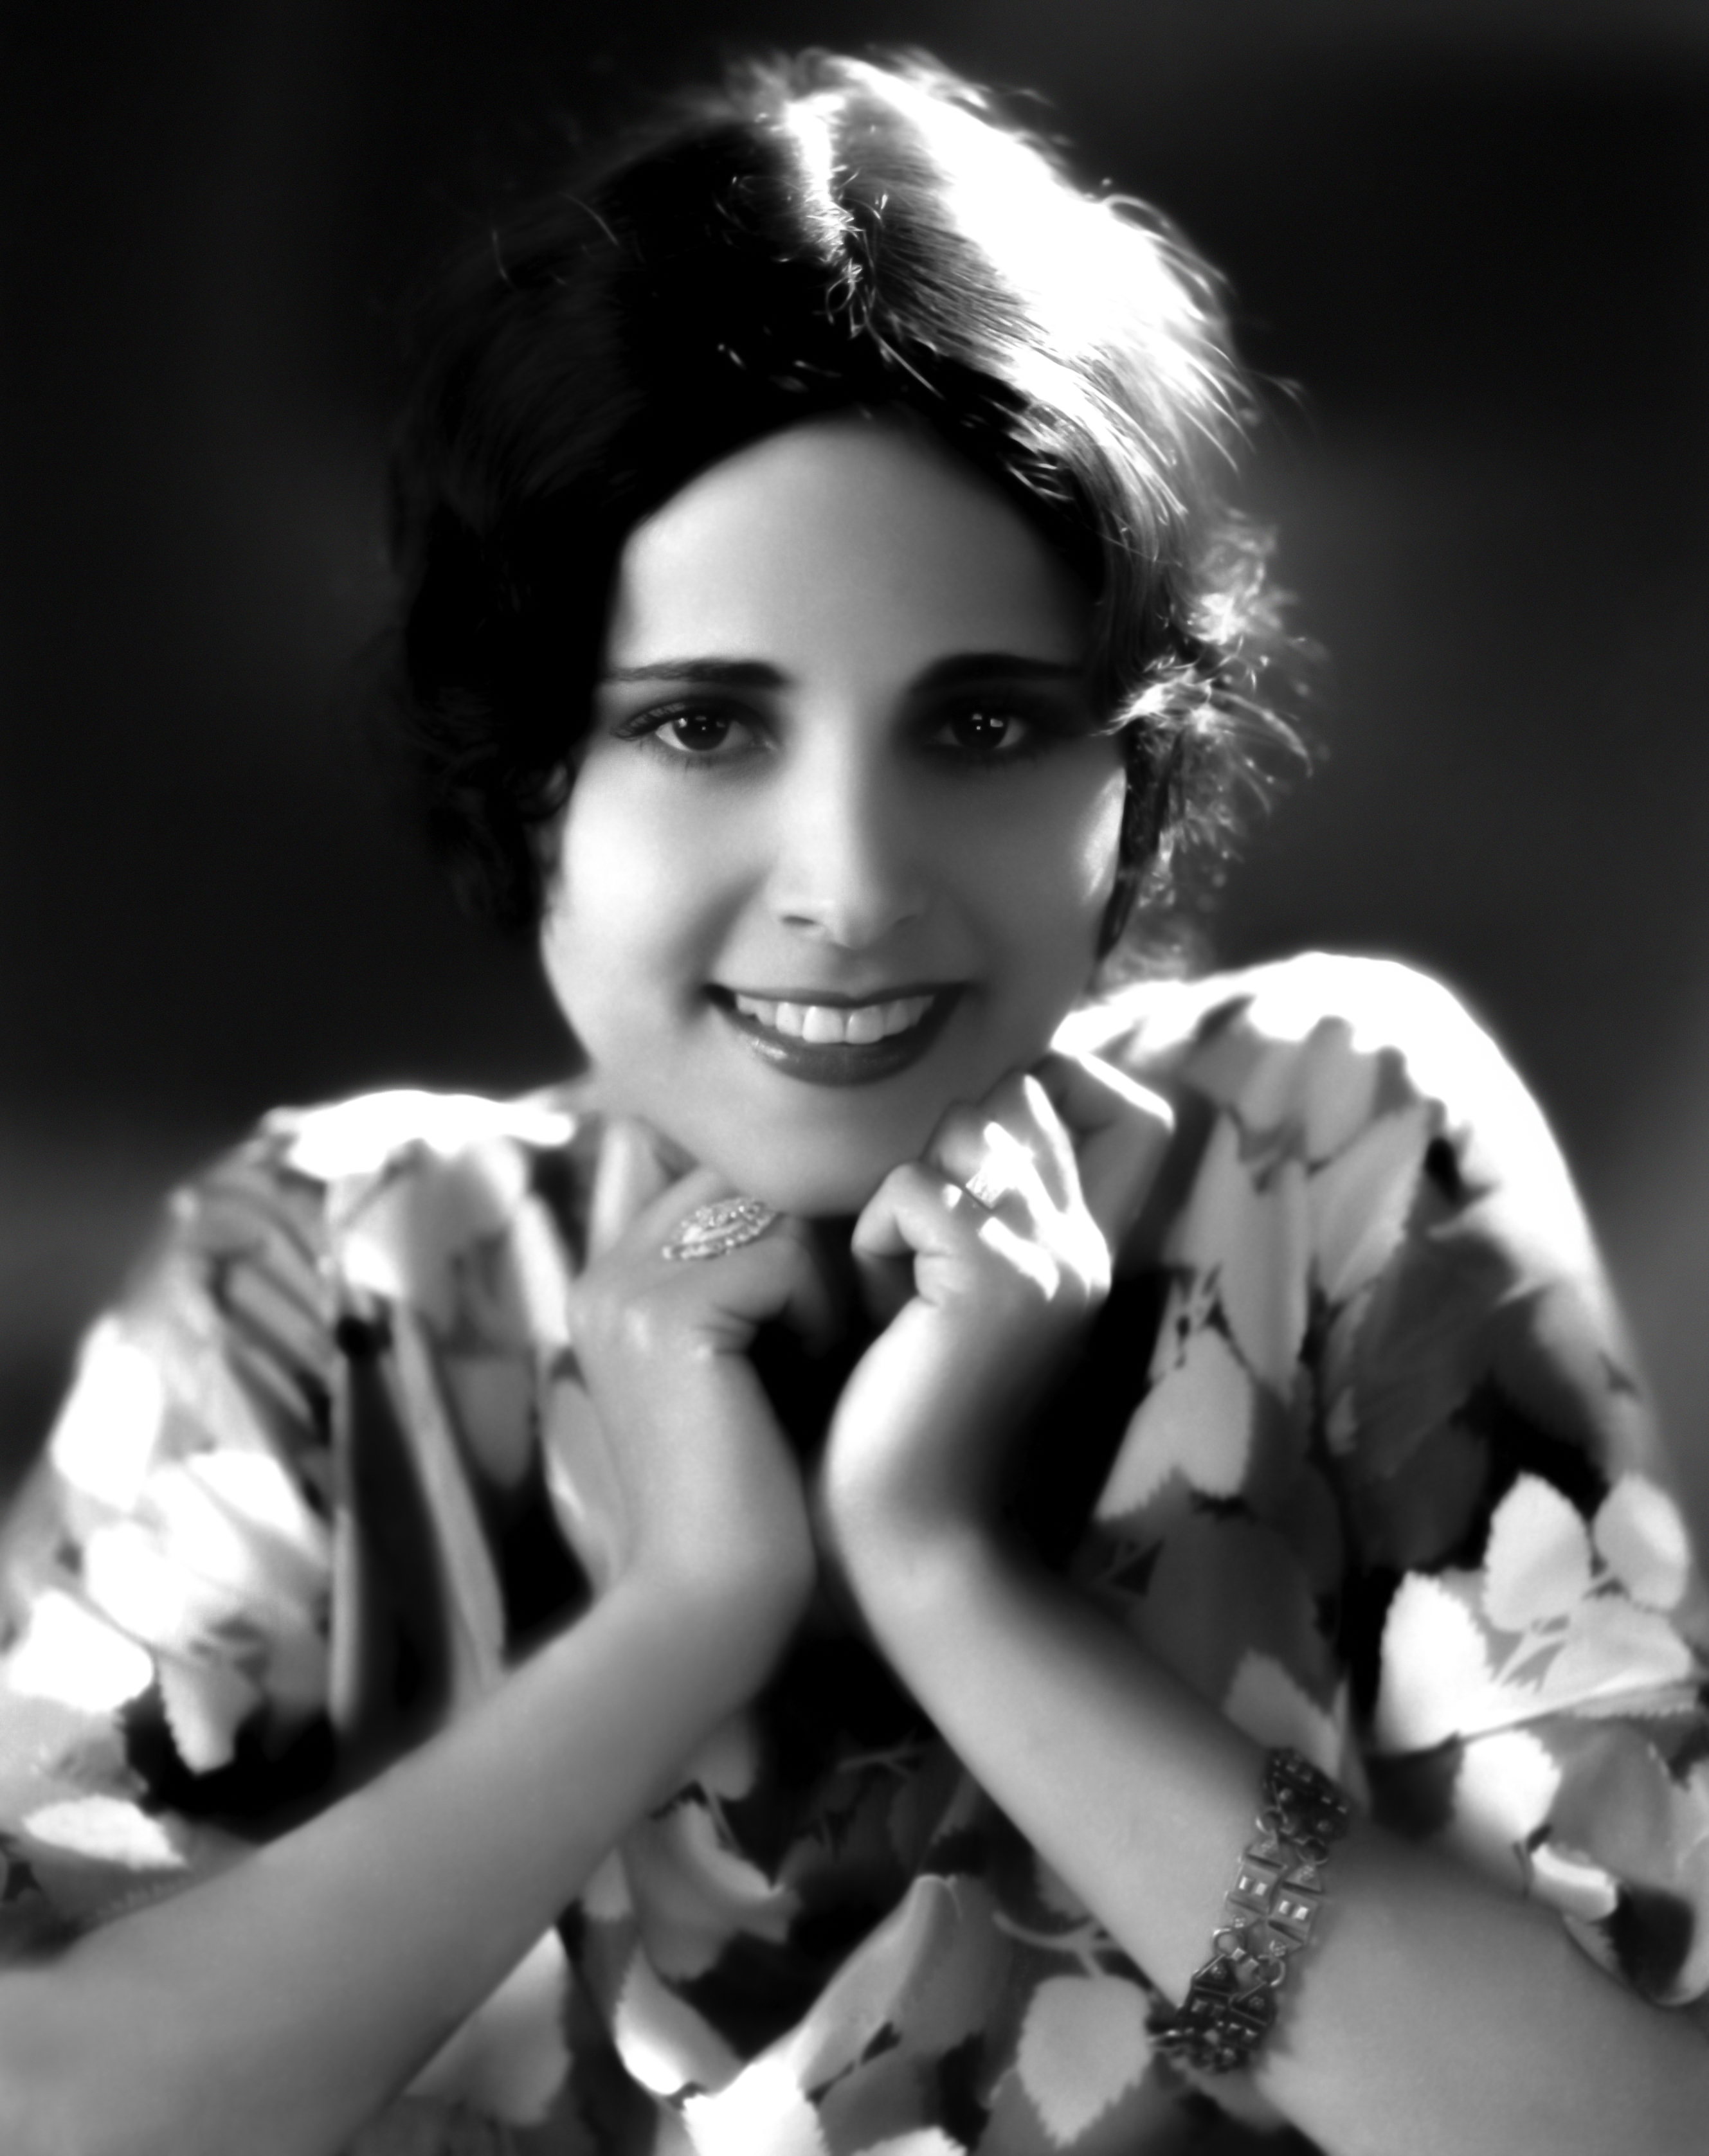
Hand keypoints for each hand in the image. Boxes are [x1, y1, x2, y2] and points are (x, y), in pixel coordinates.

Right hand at [567, 1120, 824, 1631]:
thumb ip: (756, 1270)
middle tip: (824, 1336)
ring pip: (774, 1211)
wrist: (718, 1596)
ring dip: (821, 1280)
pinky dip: (823, 1314)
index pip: (725, 1182)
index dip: (795, 1233)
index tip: (816, 1316)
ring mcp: (626, 1291)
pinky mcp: (667, 1317)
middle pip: (748, 1183)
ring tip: (814, 1356)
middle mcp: (605, 1274)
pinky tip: (813, 1374)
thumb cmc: (758, 1489)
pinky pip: (788, 1257)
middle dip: (810, 1246)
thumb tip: (823, 1187)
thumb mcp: (749, 1358)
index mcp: (613, 1282)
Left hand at [818, 1053, 1171, 1582]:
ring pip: (964, 1126)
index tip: (952, 1160)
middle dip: (937, 1140)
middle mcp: (1083, 1245)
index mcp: (1083, 1250)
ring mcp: (1052, 1259)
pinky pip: (910, 1187)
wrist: (908, 1544)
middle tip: (902, 1245)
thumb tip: (932, 1119)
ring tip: (888, 1285)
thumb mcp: (940, 1298)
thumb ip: (960, 1214)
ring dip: (898, 1191)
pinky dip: (868, 1240)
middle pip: (1017, 1093)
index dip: (1034, 1090)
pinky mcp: (1000, 1280)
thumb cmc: (897, 1422)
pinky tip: (872, 1317)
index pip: (1111, 1103)